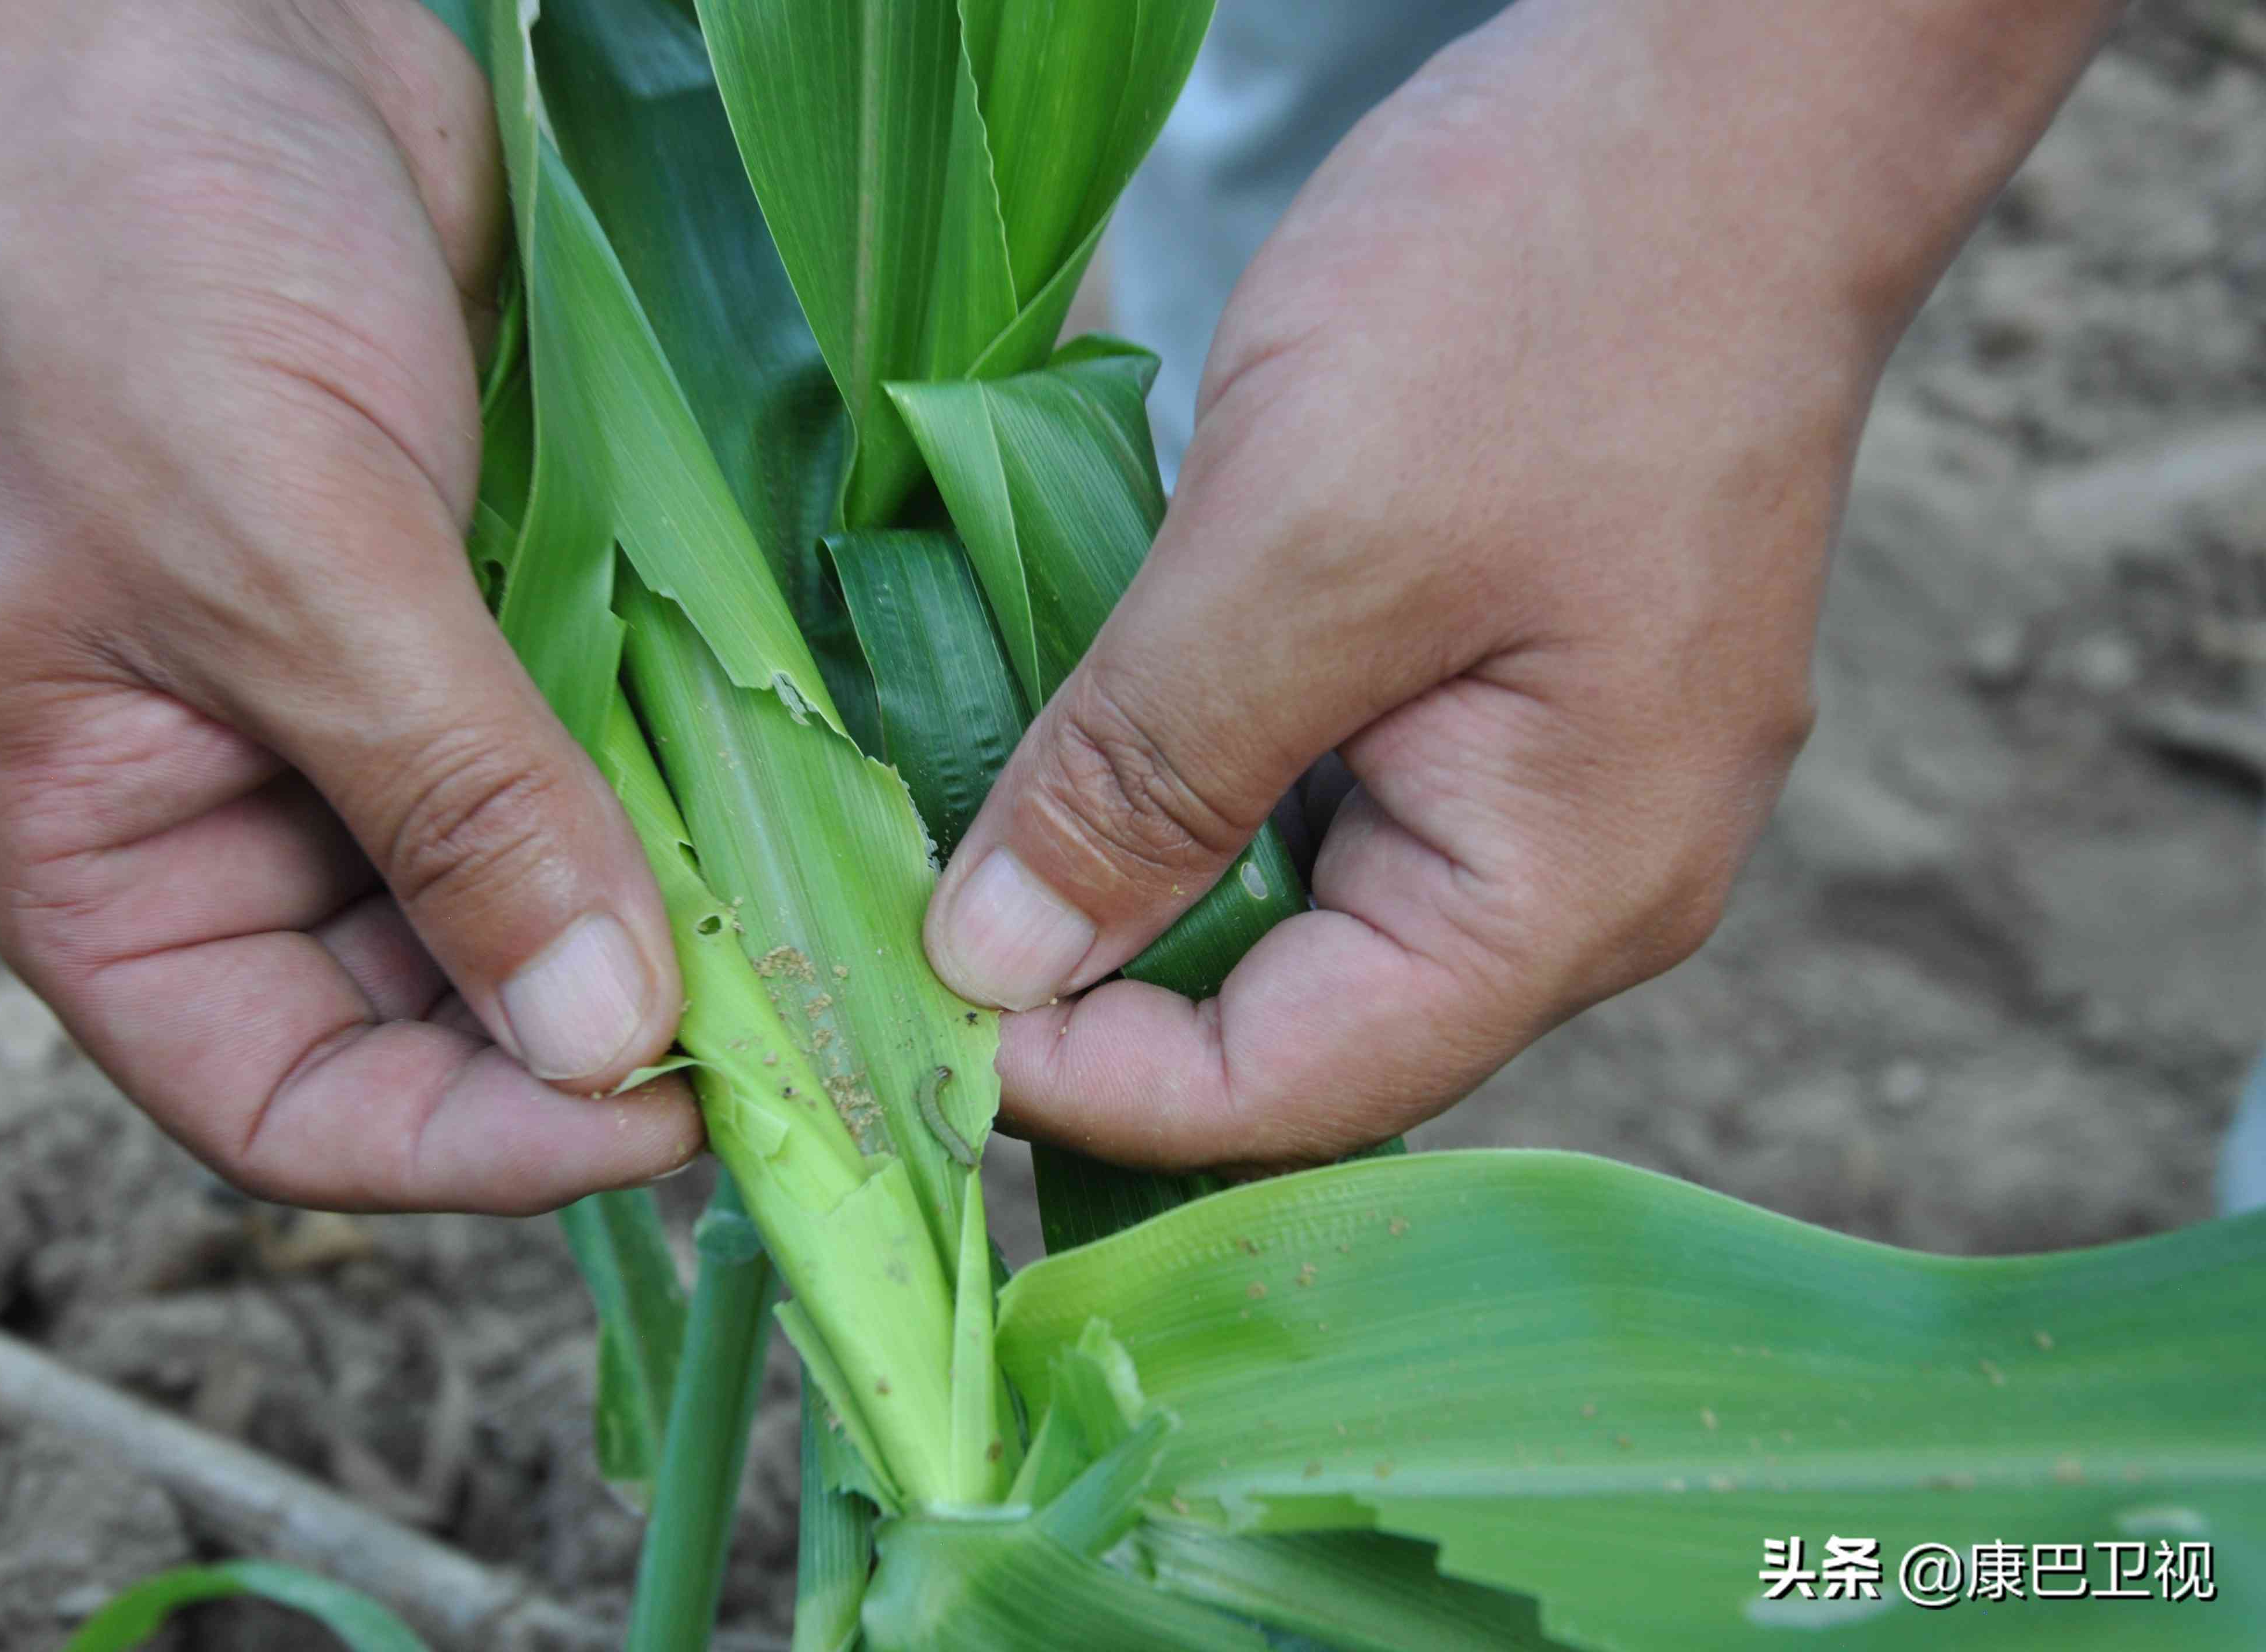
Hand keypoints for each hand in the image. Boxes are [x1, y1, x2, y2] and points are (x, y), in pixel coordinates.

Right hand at [0, 0, 695, 1212]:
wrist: (210, 17)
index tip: (659, 1125)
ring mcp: (384, 723)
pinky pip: (606, 761)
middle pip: (442, 1023)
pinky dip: (698, 791)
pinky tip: (800, 801)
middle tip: (796, 1028)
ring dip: (676, 921)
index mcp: (111, 854)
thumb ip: (447, 798)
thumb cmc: (139, 262)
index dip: (475, 1146)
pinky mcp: (494, 625)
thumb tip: (597, 1030)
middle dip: (605, 1040)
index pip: (290, 1103)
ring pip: (547, 902)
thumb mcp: (277, 550)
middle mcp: (250, 818)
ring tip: (817, 926)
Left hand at [924, 0, 2115, 1169]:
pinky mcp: (1506, 689)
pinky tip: (1091, 730)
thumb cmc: (1551, 296)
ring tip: (969, 833)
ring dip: (1137, 879)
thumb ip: (1149, 775)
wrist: (1725, 99)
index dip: (1088, 1078)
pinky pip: (1328, 795)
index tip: (911, 1001)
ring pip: (1299, 908)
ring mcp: (1553, 779)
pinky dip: (1199, 782)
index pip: (1295, 1091)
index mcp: (1568, 894)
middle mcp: (1580, 878)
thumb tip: (993, 964)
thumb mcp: (1306, 546)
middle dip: (1102, 992)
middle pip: (1299, 1024)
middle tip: (908, 925)